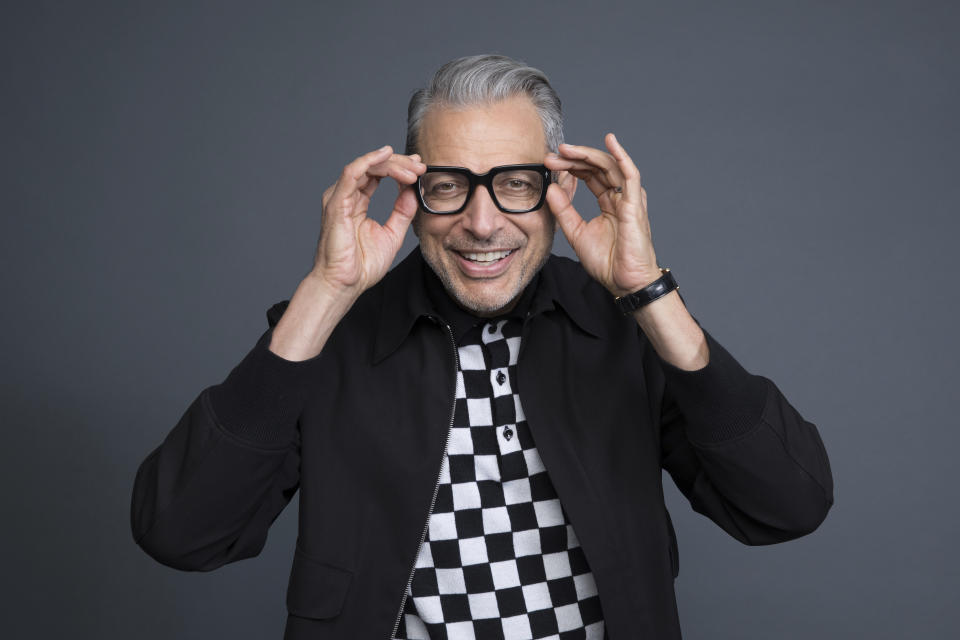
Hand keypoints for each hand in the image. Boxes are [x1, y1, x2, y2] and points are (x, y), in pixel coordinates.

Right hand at [312, 145, 425, 295]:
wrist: (345, 284)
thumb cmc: (361, 265)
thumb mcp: (392, 234)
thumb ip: (402, 212)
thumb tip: (413, 192)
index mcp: (356, 202)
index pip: (377, 174)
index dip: (399, 167)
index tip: (420, 168)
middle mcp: (346, 196)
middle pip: (373, 167)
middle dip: (399, 163)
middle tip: (420, 166)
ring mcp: (340, 198)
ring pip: (365, 166)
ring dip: (391, 163)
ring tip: (412, 169)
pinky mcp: (337, 203)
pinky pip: (352, 173)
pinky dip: (370, 161)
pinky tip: (387, 155)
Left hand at [544, 133, 660, 297]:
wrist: (624, 282)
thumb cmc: (607, 262)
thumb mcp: (576, 232)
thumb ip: (563, 210)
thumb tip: (551, 187)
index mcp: (608, 202)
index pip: (589, 175)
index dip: (570, 166)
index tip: (549, 163)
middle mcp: (620, 196)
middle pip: (597, 167)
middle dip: (574, 158)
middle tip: (552, 155)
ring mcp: (629, 198)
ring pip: (609, 166)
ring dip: (587, 155)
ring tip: (566, 149)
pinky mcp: (634, 204)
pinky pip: (630, 174)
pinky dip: (621, 155)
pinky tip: (610, 141)